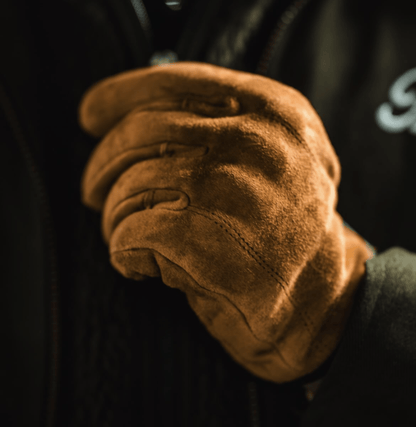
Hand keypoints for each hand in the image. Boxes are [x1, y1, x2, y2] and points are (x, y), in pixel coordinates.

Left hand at [78, 62, 373, 382]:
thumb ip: (223, 122)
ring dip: (114, 216)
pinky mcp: (209, 246)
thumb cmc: (283, 227)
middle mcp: (256, 143)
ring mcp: (233, 193)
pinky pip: (132, 233)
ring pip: (130, 185)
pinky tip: (139, 264)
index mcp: (272, 110)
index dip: (120, 96)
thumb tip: (132, 113)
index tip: (92, 115)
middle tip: (96, 191)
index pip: (174, 82)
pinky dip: (123, 250)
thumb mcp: (276, 154)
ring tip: (125, 234)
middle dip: (103, 165)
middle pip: (141, 132)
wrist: (319, 299)